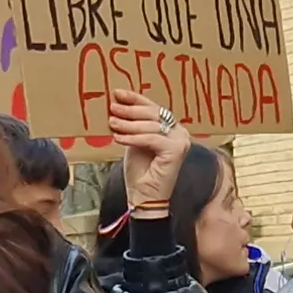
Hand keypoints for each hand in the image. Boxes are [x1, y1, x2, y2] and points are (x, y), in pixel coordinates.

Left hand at [103, 89, 192, 212]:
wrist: (145, 199)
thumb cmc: (140, 174)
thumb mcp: (134, 143)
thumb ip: (132, 127)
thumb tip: (118, 106)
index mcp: (171, 128)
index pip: (153, 109)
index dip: (136, 99)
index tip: (118, 93)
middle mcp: (180, 133)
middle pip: (154, 114)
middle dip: (131, 110)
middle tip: (113, 107)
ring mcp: (181, 142)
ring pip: (152, 126)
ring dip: (129, 124)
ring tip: (112, 123)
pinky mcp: (176, 151)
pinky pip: (152, 139)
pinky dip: (133, 138)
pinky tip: (119, 138)